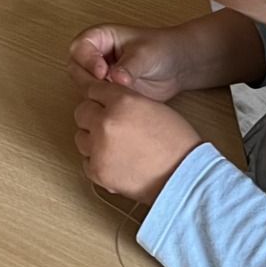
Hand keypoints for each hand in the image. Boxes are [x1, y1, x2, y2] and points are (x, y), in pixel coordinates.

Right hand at [67, 23, 191, 101]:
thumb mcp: (145, 54)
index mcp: (101, 37)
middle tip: (106, 86)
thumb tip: (115, 79)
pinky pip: (97, 99)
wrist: (179, 66)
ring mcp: (101, 75)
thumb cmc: (162, 49)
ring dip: (96, 92)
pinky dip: (105, 102)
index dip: (88, 60)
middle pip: (76, 68)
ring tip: (117, 95)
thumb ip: (128, 66)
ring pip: (84, 86)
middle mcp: (97, 56)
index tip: (103, 71)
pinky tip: (121, 103)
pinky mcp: (109, 91)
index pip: (80, 47)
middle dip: (88, 79)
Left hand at [73, 81, 200, 203]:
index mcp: (122, 102)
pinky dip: (97, 161)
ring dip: (92, 139)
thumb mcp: (154, 108)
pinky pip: (86, 161)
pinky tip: (115, 161)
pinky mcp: (97, 171)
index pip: (93, 90)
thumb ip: (127, 101)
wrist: (184, 176)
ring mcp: (99, 148)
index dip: (98, 97)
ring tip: (114, 146)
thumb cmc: (177, 144)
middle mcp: (106, 122)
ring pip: (80, 137)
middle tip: (107, 126)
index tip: (100, 102)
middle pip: (82, 112)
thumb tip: (107, 102)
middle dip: (92, 117)